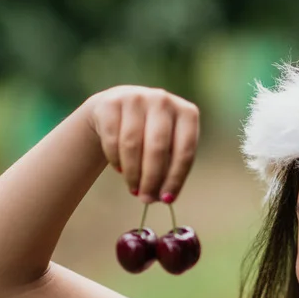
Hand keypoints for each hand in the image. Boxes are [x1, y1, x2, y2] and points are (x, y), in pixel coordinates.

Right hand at [84, 86, 199, 204]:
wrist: (120, 108)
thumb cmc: (152, 134)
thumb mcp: (170, 146)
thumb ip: (170, 169)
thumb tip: (162, 198)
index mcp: (187, 113)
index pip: (185, 151)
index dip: (176, 178)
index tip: (166, 200)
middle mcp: (163, 100)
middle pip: (158, 148)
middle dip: (151, 179)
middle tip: (146, 199)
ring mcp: (136, 97)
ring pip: (132, 145)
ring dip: (133, 174)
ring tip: (134, 189)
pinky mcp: (111, 102)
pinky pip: (112, 140)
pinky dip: (116, 160)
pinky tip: (120, 169)